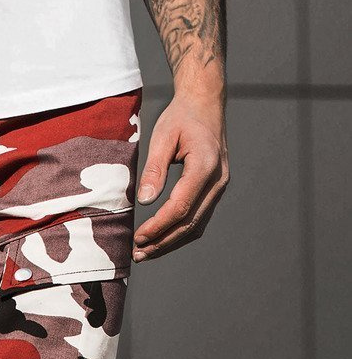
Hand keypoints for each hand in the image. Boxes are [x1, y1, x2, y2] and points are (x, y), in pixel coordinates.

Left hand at [133, 90, 228, 261]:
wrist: (205, 104)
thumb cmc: (181, 117)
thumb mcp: (162, 137)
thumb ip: (154, 169)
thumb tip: (145, 202)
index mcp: (206, 165)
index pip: (181, 207)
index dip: (158, 226)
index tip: (138, 238)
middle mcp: (218, 180)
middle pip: (190, 223)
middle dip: (163, 242)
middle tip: (138, 254)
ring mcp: (219, 187)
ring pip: (196, 226)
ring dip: (171, 242)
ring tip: (146, 253)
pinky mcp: (214, 190)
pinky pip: (199, 219)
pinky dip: (180, 233)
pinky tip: (161, 240)